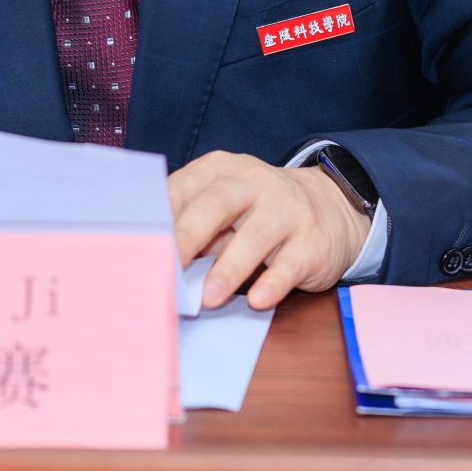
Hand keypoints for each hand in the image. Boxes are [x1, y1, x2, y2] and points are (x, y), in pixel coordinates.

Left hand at [168, 151, 371, 311]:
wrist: (331, 207)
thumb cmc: (258, 211)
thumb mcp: (226, 205)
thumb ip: (195, 223)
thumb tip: (155, 258)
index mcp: (223, 170)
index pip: (186, 187)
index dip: (161, 216)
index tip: (140, 244)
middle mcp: (255, 183)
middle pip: (217, 204)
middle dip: (188, 235)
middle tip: (167, 268)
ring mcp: (287, 209)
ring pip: (255, 236)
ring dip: (229, 268)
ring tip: (208, 298)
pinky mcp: (312, 241)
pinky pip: (290, 263)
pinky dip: (272, 283)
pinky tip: (257, 300)